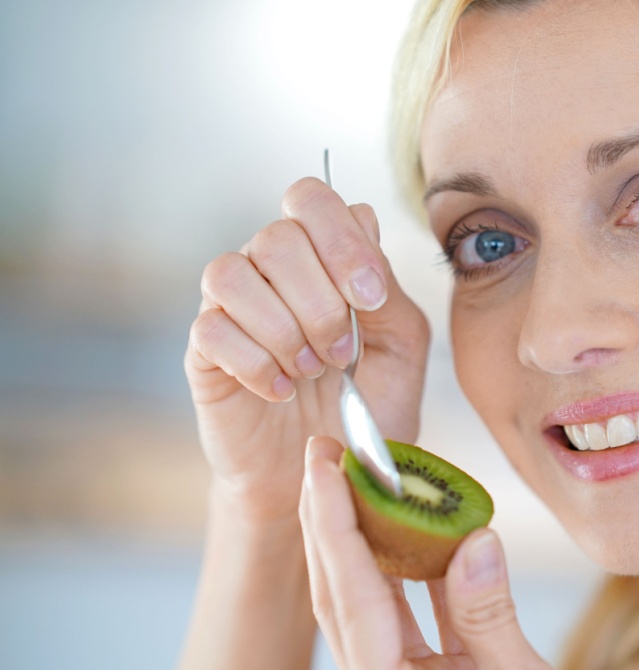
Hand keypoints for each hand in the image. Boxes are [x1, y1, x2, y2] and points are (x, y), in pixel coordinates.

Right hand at [184, 178, 429, 525]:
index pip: (313, 200)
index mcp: (323, 255)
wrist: (325, 470)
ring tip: (311, 371)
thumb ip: (389, 288)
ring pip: (231, 273)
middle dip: (319, 300)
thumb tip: (364, 224)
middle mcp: (272, 269)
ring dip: (283, 328)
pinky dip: (255, 363)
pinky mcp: (204, 352)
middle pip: (276, 236)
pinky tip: (281, 391)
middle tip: (342, 353)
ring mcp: (232, 307)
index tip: (371, 300)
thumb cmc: (368, 403)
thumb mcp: (403, 348)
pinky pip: (212, 330)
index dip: (343, 242)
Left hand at [299, 437, 595, 669]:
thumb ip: (493, 621)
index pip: (355, 599)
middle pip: (343, 597)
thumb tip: (475, 539)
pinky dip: (421, 573)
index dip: (337, 526)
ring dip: (369, 540)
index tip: (326, 466)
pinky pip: (417, 623)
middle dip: (332, 521)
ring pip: (373, 606)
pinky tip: (427, 528)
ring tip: (367, 477)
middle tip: (330, 452)